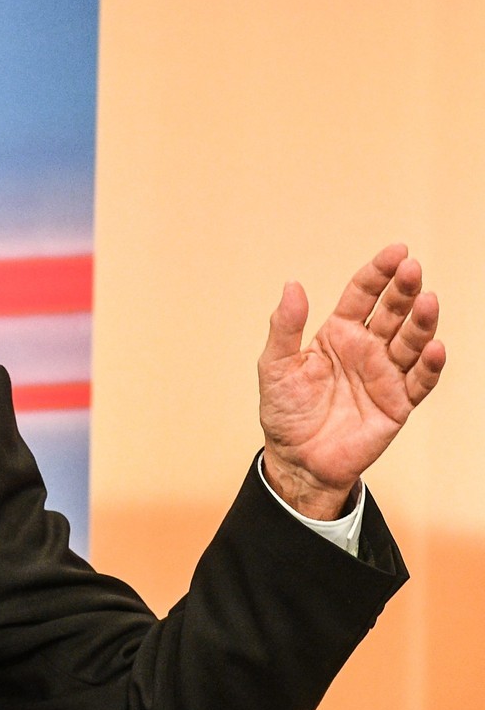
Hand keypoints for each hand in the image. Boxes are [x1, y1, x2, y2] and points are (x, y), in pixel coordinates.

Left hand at [258, 244, 444, 518]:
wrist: (297, 459)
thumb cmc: (285, 410)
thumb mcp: (275, 365)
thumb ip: (285, 326)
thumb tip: (292, 284)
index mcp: (338, 333)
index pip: (362, 295)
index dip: (378, 273)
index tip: (396, 251)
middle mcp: (367, 348)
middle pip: (392, 312)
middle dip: (403, 290)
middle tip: (412, 269)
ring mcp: (386, 374)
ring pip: (411, 341)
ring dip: (421, 322)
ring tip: (427, 300)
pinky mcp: (399, 403)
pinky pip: (420, 381)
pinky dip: (429, 365)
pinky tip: (433, 347)